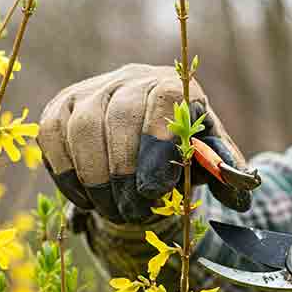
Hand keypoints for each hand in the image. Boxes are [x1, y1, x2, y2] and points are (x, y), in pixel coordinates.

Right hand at [37, 63, 250, 223]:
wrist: (151, 144)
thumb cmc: (186, 154)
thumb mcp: (212, 163)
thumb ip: (228, 174)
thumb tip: (241, 192)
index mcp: (174, 87)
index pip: (162, 101)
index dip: (156, 144)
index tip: (154, 190)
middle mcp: (131, 78)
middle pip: (115, 116)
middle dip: (122, 174)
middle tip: (134, 213)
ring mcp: (92, 89)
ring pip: (79, 126)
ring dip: (94, 179)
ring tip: (114, 213)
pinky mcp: (62, 106)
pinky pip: (50, 134)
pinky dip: (66, 173)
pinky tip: (87, 201)